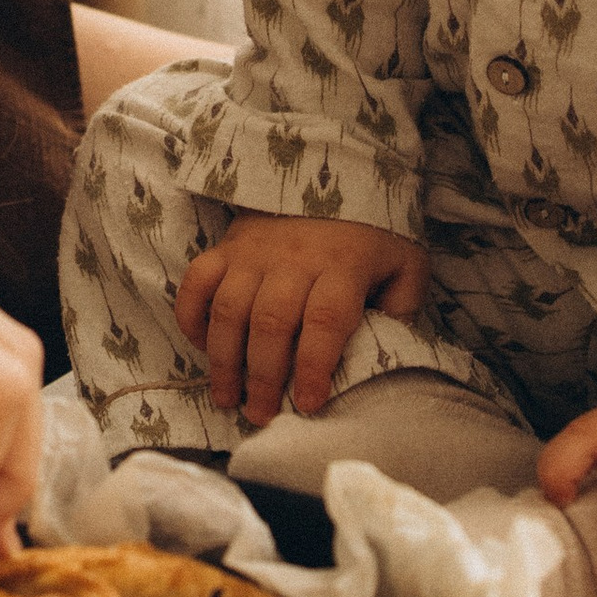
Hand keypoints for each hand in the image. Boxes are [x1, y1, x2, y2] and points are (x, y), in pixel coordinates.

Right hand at [176, 215, 426, 426]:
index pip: (324, 320)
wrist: (332, 181)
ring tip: (228, 398)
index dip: (313, 366)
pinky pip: (197, 281)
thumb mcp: (405, 266)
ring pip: (230, 309)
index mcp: (343, 265)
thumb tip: (387, 349)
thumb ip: (402, 307)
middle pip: (270, 323)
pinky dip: (192, 316)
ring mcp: (254, 251)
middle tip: (260, 416)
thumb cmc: (371, 237)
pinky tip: (201, 347)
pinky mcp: (226, 246)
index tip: (307, 404)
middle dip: (263, 377)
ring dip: (224, 360)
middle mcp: (294, 258)